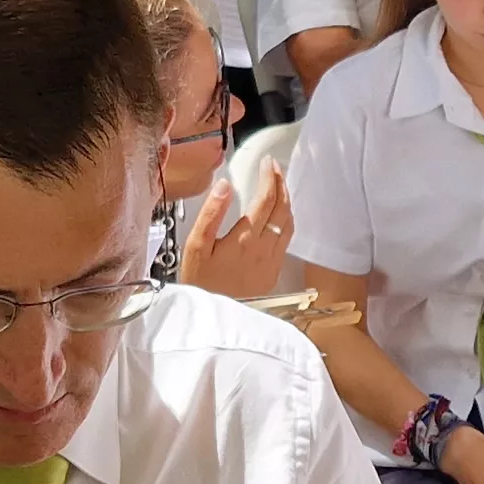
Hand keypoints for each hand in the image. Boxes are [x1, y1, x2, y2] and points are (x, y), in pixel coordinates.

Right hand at [177, 166, 291, 297]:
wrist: (214, 321)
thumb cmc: (200, 284)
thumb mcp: (195, 247)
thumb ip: (210, 214)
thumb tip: (224, 186)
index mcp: (245, 238)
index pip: (265, 198)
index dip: (269, 177)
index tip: (267, 162)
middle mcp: (264, 248)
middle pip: (282, 208)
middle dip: (281, 183)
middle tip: (275, 168)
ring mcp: (272, 261)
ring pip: (289, 223)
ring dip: (286, 201)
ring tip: (279, 186)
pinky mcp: (273, 272)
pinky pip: (287, 239)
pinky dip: (286, 220)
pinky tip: (279, 217)